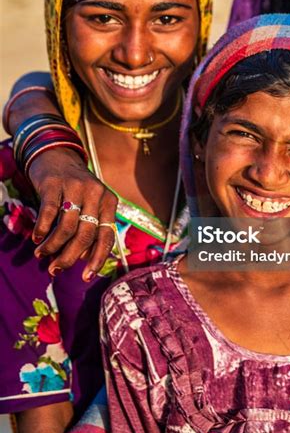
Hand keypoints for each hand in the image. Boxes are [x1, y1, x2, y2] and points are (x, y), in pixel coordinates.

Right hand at [29, 147, 117, 280]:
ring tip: (42, 254)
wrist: (58, 156)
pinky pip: (49, 213)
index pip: (107, 236)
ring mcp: (76, 187)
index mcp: (109, 202)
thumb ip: (90, 229)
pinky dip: (42, 229)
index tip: (86, 277)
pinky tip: (37, 238)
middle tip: (56, 270)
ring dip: (53, 246)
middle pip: (86, 234)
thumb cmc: (76, 189)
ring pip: (67, 227)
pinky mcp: (55, 183)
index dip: (98, 258)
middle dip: (70, 257)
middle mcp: (96, 194)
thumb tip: (82, 259)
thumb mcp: (90, 205)